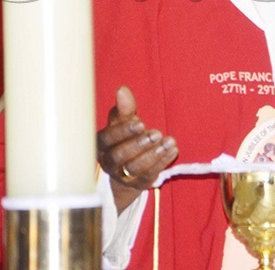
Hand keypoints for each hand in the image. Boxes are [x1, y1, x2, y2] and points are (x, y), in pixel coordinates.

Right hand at [97, 86, 178, 212]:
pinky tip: (173, 150)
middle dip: (139, 145)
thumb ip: (124, 108)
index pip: (107, 139)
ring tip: (169, 141)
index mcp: (102, 145)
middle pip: (119, 156)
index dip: (122, 132)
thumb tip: (122, 89)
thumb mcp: (123, 121)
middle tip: (157, 133)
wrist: (128, 165)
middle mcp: (109, 162)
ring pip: (134, 168)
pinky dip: (162, 162)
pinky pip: (149, 176)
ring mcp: (122, 176)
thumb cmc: (125, 136)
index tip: (140, 123)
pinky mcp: (139, 184)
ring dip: (153, 155)